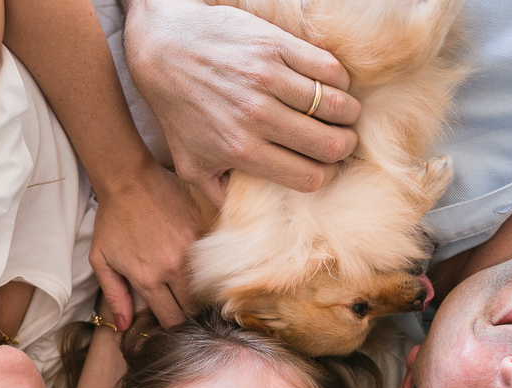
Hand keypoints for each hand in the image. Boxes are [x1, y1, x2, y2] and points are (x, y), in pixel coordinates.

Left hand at [89, 161, 201, 329]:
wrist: (128, 179)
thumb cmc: (112, 220)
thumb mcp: (102, 260)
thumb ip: (114, 296)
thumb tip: (125, 326)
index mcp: (148, 279)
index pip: (171, 317)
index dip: (172, 324)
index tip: (172, 321)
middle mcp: (173, 267)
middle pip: (192, 306)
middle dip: (187, 310)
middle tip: (182, 306)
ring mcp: (191, 248)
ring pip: (204, 284)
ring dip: (198, 289)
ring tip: (189, 286)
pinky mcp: (201, 230)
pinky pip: (209, 257)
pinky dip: (203, 263)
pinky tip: (192, 259)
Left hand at [123, 0, 360, 204]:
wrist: (163, 48)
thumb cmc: (178, 110)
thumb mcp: (189, 164)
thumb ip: (218, 194)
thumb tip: (242, 218)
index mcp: (242, 151)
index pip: (309, 176)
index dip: (326, 175)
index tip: (327, 168)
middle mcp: (256, 117)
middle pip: (330, 144)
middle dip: (344, 147)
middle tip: (342, 141)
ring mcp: (267, 79)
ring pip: (335, 106)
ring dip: (347, 114)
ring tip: (344, 114)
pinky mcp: (275, 45)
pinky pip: (328, 69)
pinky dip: (339, 81)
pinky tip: (332, 86)